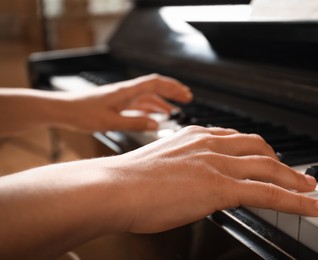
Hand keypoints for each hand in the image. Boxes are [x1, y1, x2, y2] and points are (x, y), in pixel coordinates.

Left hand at [59, 73, 191, 131]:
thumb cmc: (82, 114)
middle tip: (187, 98)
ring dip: (162, 101)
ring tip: (174, 111)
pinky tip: (154, 115)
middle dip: (172, 91)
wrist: (63, 109)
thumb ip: (135, 122)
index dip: (173, 88)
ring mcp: (122, 96)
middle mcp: (126, 91)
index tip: (186, 94)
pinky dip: (150, 108)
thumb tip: (156, 124)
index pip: (156, 84)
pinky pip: (138, 103)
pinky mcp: (116, 103)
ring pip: (148, 96)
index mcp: (126, 91)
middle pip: (155, 87)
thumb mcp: (110, 122)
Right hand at [108, 126, 317, 232]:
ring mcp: (217, 164)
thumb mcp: (160, 163)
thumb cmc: (128, 181)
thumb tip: (188, 179)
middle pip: (259, 147)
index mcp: (195, 136)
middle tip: (294, 172)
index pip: (236, 138)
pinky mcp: (221, 187)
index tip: (266, 157)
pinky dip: (295, 200)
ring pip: (269, 168)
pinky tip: (310, 205)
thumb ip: (181, 166)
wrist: (113, 187)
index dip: (256, 149)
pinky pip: (268, 193)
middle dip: (280, 160)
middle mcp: (210, 144)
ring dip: (294, 179)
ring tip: (310, 189)